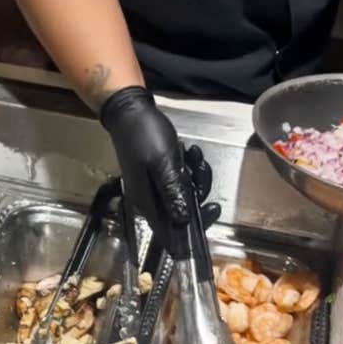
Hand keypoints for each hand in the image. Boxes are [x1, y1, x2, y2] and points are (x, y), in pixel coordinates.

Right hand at [101, 87, 218, 249]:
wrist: (130, 111)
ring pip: (184, 194)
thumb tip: (182, 221)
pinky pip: (180, 180)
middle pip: (181, 211)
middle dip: (198, 191)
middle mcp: (150, 200)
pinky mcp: (159, 175)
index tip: (212, 211)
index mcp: (147, 202)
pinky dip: (188, 167)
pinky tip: (189, 151)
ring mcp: (154, 187)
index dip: (191, 231)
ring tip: (194, 155)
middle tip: (202, 169)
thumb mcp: (162, 164)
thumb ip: (172, 193)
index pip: (169, 232)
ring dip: (195, 176)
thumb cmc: (144, 136)